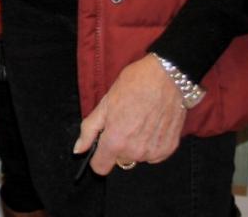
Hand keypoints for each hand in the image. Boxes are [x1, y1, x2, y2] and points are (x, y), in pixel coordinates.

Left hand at [73, 54, 186, 173]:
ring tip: (137, 121)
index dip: (97, 158)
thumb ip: (89, 130)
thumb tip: (78, 149)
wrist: (166, 79)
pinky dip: (150, 144)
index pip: (100, 168)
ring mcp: (154, 152)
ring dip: (134, 144)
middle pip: (119, 159)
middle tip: (121, 122)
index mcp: (116, 141)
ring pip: (136, 156)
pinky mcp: (169, 149)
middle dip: (117, 145)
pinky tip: (151, 125)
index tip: (99, 147)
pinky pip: (152, 154)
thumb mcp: (104, 104)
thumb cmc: (133, 87)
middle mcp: (136, 152)